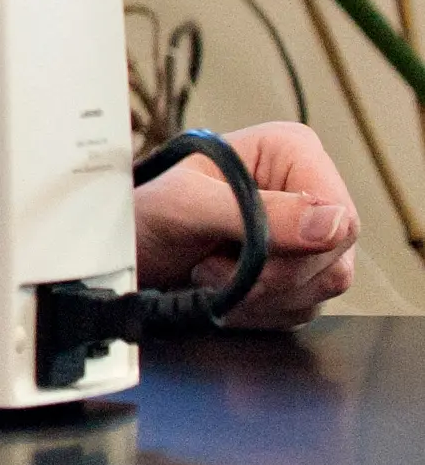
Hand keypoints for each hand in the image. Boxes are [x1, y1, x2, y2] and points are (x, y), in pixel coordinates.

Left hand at [136, 120, 359, 328]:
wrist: (124, 250)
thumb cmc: (145, 212)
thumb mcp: (187, 204)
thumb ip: (259, 212)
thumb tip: (331, 224)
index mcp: (290, 152)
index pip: (340, 215)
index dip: (301, 246)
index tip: (249, 252)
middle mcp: (306, 191)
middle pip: (333, 258)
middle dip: (268, 276)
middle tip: (212, 264)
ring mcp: (305, 237)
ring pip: (321, 288)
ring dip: (259, 297)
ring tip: (211, 273)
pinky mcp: (297, 275)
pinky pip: (302, 309)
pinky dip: (258, 312)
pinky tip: (224, 292)